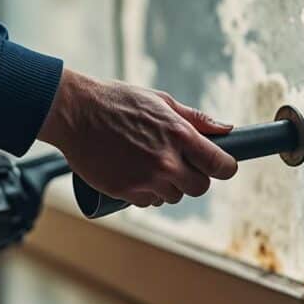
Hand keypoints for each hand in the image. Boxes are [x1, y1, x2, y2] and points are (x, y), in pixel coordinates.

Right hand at [38, 69, 237, 206]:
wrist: (75, 113)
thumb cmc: (118, 101)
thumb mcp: (161, 100)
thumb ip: (195, 118)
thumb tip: (227, 129)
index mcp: (180, 135)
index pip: (221, 165)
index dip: (225, 167)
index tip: (221, 166)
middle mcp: (167, 161)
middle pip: (200, 188)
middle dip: (194, 178)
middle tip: (179, 164)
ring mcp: (146, 179)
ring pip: (173, 197)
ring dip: (168, 186)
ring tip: (149, 164)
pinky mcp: (125, 192)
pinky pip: (148, 202)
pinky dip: (145, 193)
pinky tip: (134, 173)